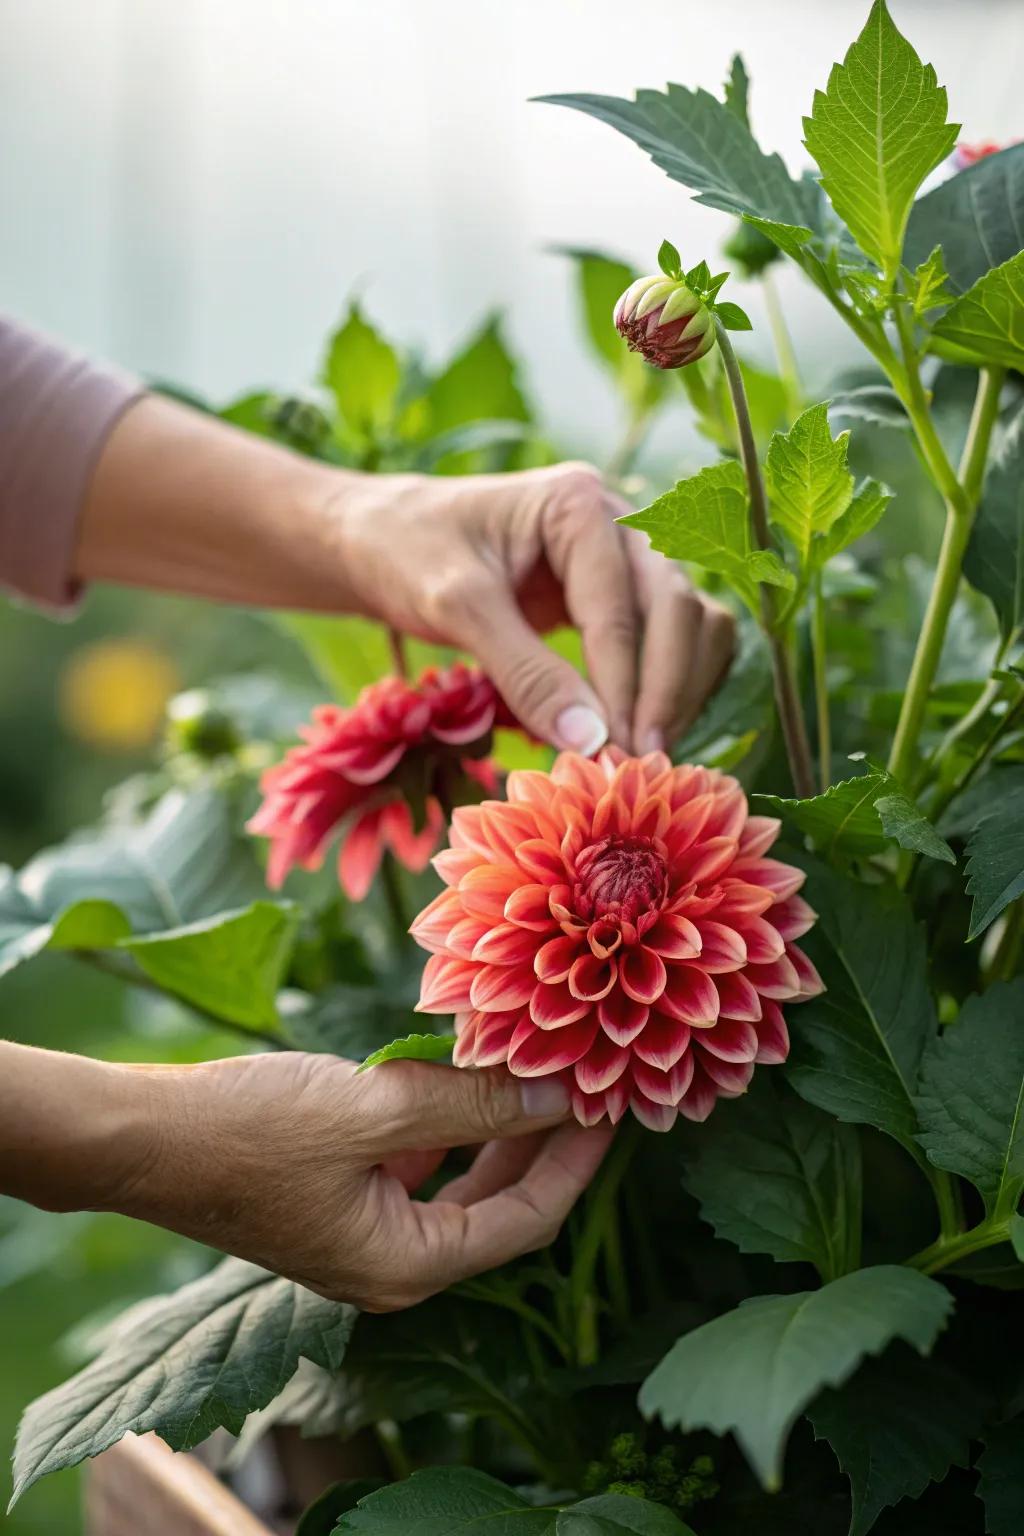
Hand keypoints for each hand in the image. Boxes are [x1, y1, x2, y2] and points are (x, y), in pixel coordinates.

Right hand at [113, 1053, 612, 1310]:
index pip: (527, 1220)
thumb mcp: (371, 1110)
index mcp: (406, 1264)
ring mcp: (364, 1228)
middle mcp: (393, 1259)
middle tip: (586, 1079)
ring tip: (538, 1066)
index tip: (613, 1104)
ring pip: (460, 1180)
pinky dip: (447, 1120)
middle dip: (543, 1141)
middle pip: (499, 1204)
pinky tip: (463, 1068)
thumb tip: (557, 1091)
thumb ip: (469, 1102)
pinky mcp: (339, 1191)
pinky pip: (418, 1161)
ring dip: (496, 1126)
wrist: (143, 1137)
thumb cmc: (248, 1130)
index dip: (577, 1160)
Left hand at [332, 462, 735, 753]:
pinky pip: (675, 638)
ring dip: (683, 688)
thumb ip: (524, 673)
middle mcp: (619, 520)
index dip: (623, 688)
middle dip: (665, 690)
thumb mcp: (456, 607)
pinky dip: (675, 684)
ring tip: (647, 755)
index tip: (616, 758)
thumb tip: (592, 744)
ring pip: (693, 623)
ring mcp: (627, 555)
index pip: (620, 607)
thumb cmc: (407, 554)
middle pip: (678, 608)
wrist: (381, 537)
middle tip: (640, 762)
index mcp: (579, 503)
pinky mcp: (622, 593)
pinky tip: (645, 731)